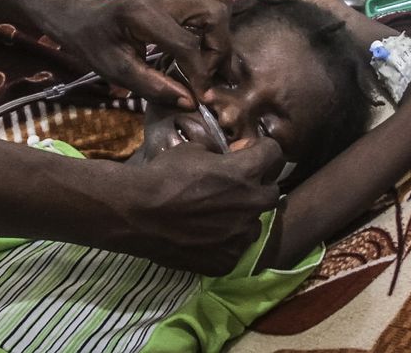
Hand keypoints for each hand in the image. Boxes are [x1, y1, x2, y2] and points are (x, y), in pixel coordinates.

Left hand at [47, 0, 233, 108]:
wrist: (82, 14)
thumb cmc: (96, 44)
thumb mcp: (116, 71)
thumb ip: (154, 87)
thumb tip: (192, 101)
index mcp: (143, 15)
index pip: (186, 43)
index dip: (200, 74)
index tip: (202, 96)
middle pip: (213, 13)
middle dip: (218, 48)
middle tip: (208, 73)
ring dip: (221, 30)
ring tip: (211, 57)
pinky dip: (218, 19)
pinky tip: (206, 41)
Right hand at [109, 138, 285, 274]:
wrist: (137, 213)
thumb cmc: (163, 175)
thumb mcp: (192, 150)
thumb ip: (218, 154)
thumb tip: (227, 157)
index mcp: (245, 173)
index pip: (274, 152)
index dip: (260, 149)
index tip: (247, 152)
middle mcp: (250, 205)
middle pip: (272, 192)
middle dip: (257, 185)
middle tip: (234, 186)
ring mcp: (240, 237)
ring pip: (254, 224)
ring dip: (242, 217)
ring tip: (216, 215)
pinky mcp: (226, 261)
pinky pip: (235, 248)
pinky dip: (225, 241)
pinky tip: (204, 235)